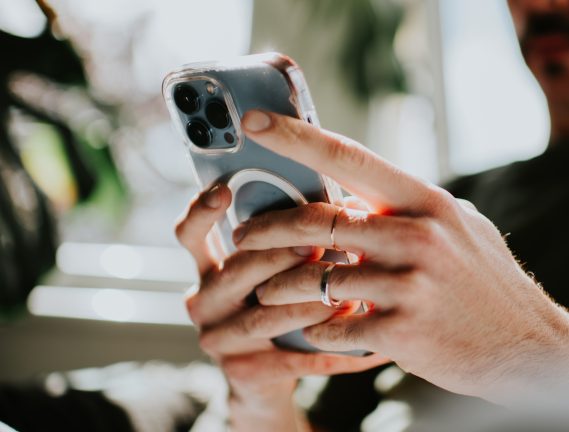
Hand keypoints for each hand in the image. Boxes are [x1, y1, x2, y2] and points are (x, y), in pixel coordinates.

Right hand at [175, 184, 387, 430]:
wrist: (264, 385)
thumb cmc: (277, 314)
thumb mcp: (270, 278)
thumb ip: (285, 245)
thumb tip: (342, 205)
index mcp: (208, 271)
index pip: (190, 235)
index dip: (202, 211)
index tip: (224, 189)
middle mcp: (204, 302)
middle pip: (237, 271)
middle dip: (281, 255)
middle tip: (319, 245)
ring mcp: (218, 340)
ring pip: (266, 315)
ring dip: (311, 304)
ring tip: (351, 296)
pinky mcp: (241, 373)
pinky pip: (294, 359)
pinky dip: (333, 352)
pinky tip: (364, 349)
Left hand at [227, 110, 568, 405]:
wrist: (527, 347)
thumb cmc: (486, 284)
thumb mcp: (458, 227)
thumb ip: (408, 207)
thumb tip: (355, 190)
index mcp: (426, 201)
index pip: (349, 158)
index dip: (296, 136)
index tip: (254, 120)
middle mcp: (418, 234)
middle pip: (318, 221)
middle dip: (266, 229)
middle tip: (242, 238)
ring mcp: (411, 282)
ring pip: (316, 278)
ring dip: (281, 287)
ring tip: (266, 291)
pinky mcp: (403, 331)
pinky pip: (335, 327)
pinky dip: (317, 329)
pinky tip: (317, 329)